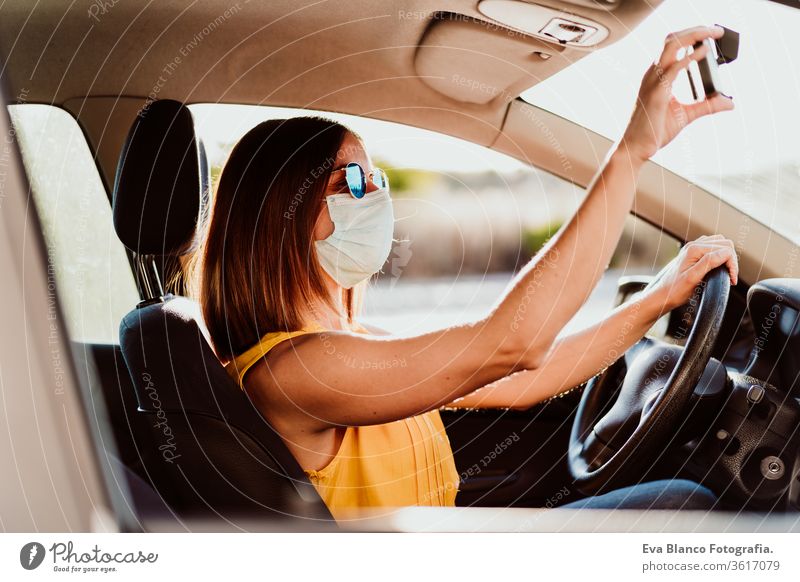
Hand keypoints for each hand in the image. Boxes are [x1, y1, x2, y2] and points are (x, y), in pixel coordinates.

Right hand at [619, 26, 734, 163]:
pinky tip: (704, 52)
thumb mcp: (686, 115)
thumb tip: (730, 103)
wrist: (636, 147)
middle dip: (695, 30)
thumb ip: (707, 106)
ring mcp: (653, 82)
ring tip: (712, 33)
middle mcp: (653, 75)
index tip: (710, 34)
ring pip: (670, 46)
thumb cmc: (653, 131)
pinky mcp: (656, 93)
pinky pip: (673, 68)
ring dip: (693, 35)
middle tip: (716, 30)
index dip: (690, 35)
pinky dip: (690, 57)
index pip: (672, 47)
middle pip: (672, 40)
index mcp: (658, 77)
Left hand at [643, 235, 738, 313]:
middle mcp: (694, 245)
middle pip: (725, 244)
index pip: (726, 249)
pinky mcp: (693, 254)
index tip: (731, 279)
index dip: (732, 264)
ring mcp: (693, 249)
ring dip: (727, 257)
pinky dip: (720, 256)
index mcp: (694, 249)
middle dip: (731, 260)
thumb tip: (725, 253)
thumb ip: (708, 263)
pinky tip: (718, 267)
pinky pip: (713, 248)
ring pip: (720, 244)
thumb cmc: (674, 290)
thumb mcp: (693, 278)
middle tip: (730, 277)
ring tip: (726, 273)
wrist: (661, 295)